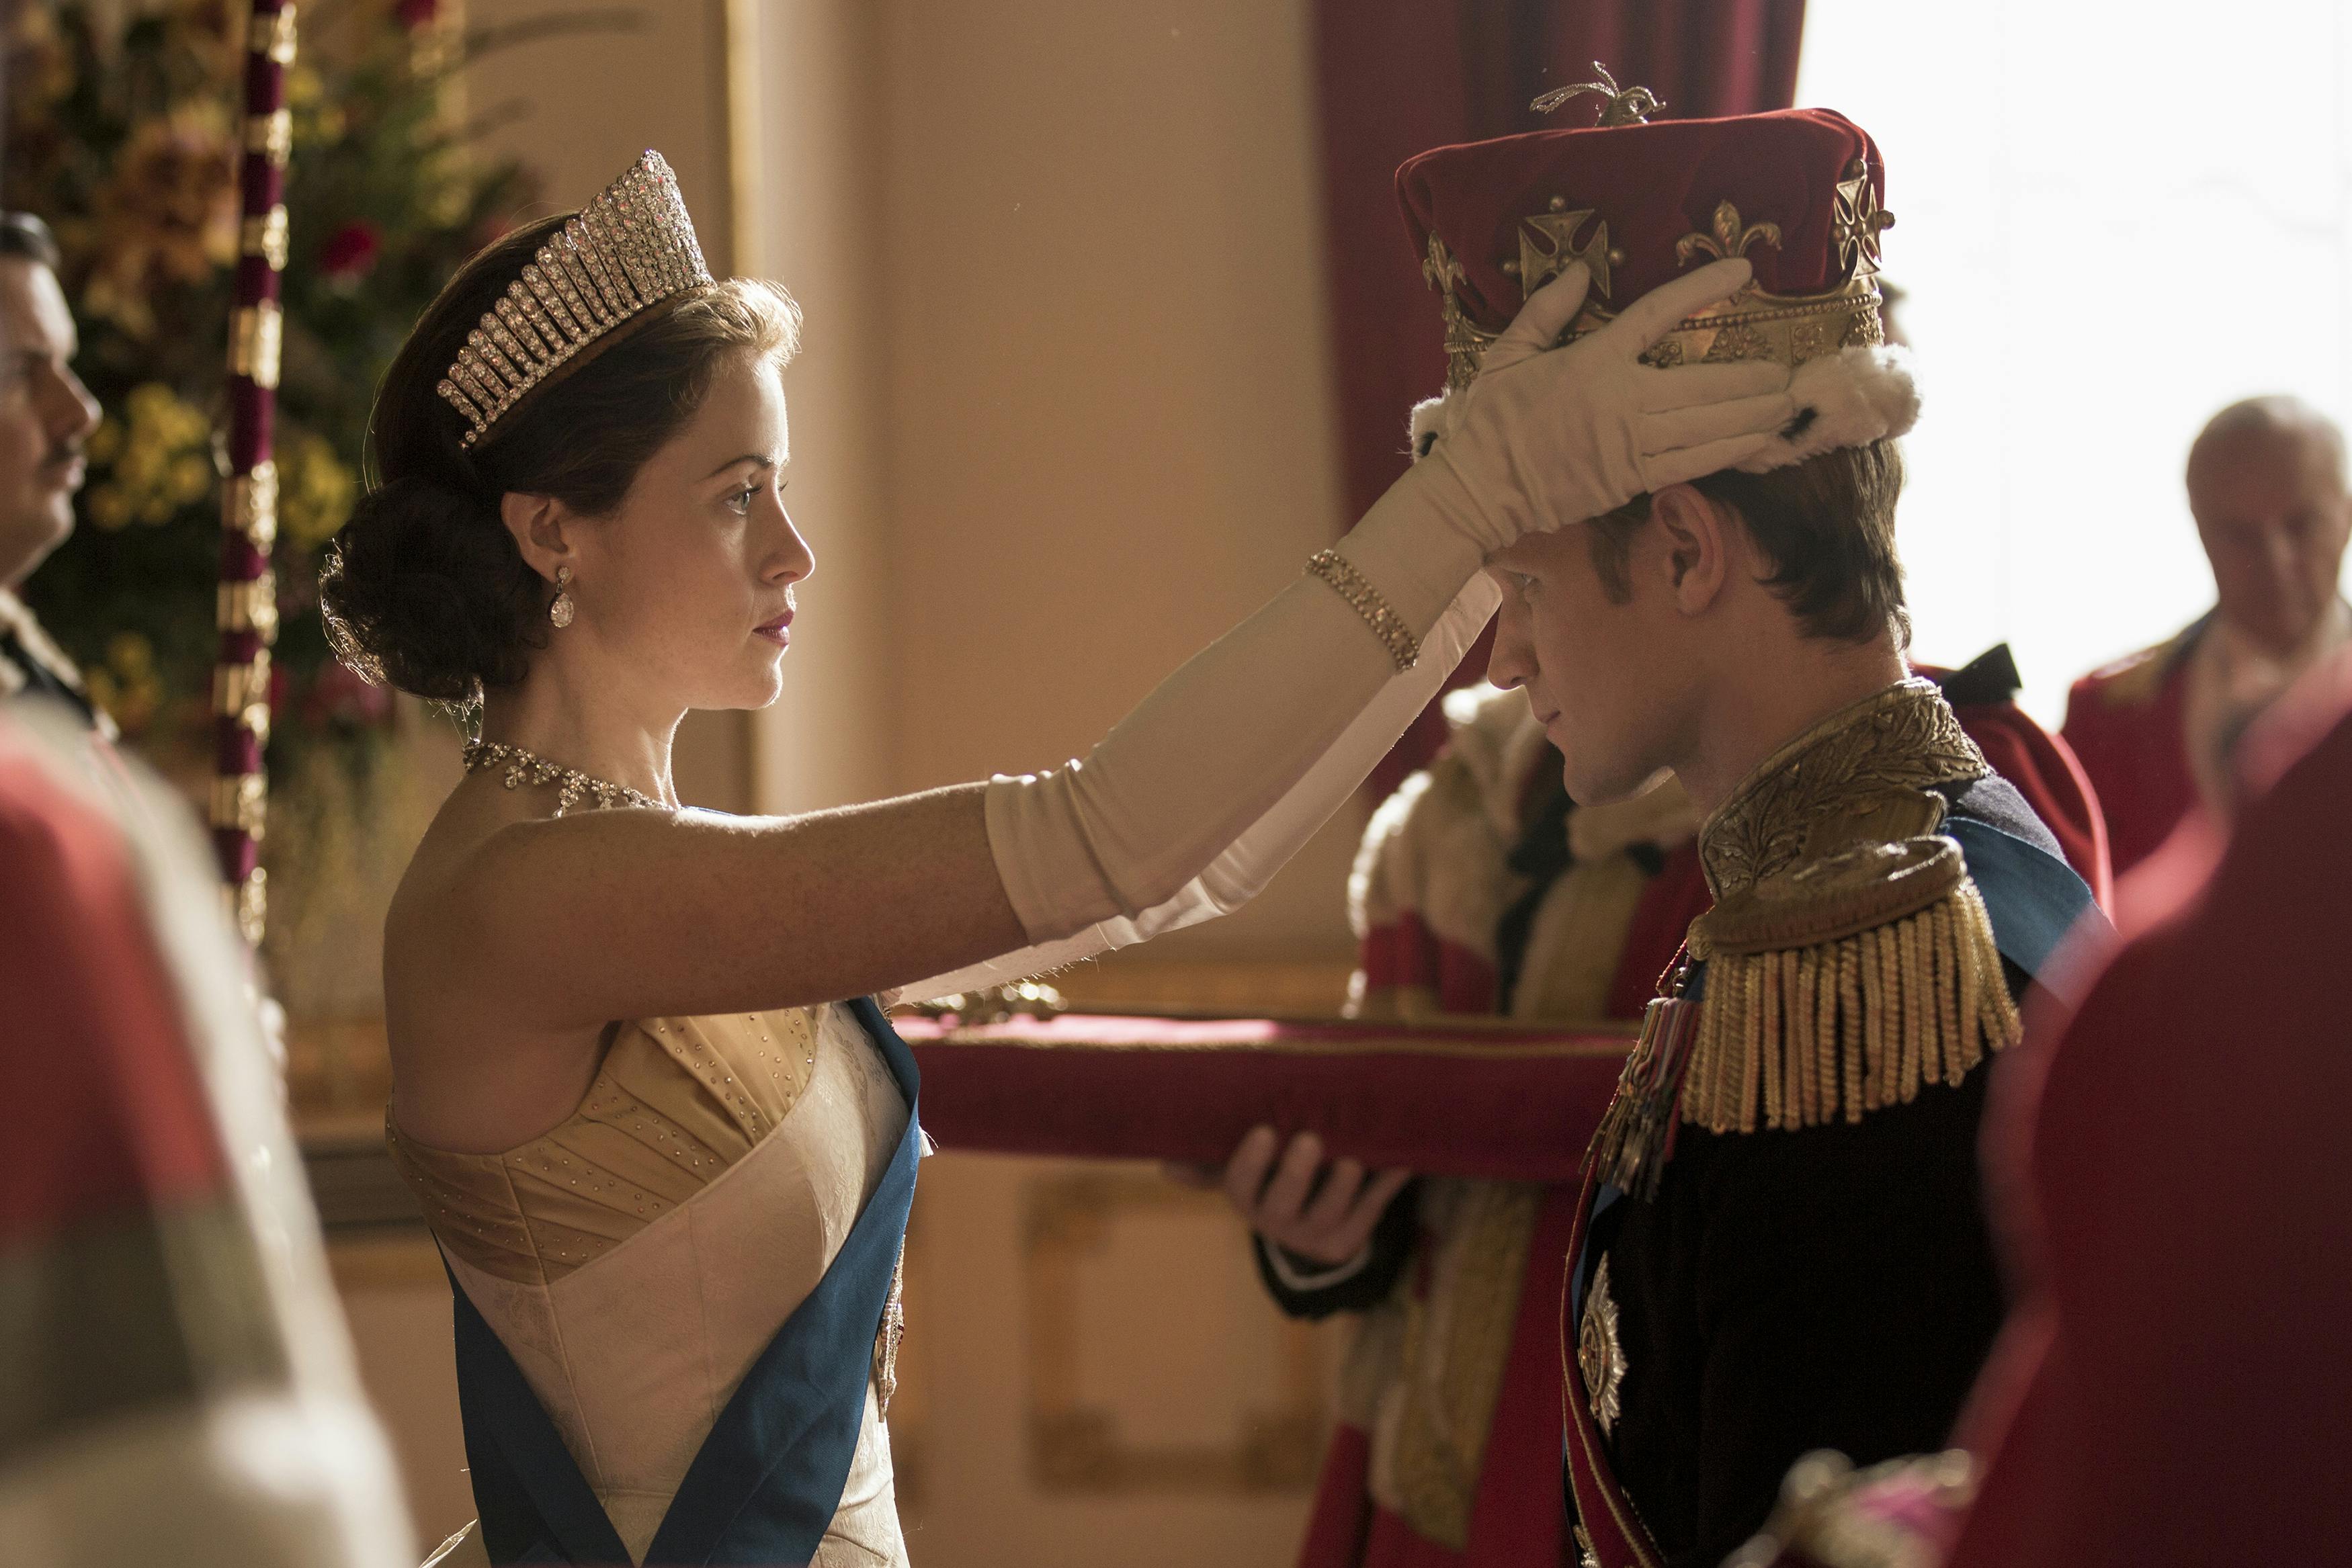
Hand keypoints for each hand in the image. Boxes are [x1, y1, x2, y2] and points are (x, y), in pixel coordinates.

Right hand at [1168, 1125, 1412, 1266]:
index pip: (1239, 1185)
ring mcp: (1314, 1236)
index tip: (1265, 1132)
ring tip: (1353, 1160)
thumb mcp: (1242, 1170)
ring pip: (1328, 1217)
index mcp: (1247, 1199)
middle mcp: (1276, 1224)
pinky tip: (1401, 1164)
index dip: (1251, 1163)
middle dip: (1296, 1175)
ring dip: (1342, 1189)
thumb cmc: (1272, 1176)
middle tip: (1311, 1141)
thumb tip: (1165, 1165)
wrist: (1309, 1224)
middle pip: (1282, 1206)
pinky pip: (1369, 1216)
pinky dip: (1386, 1190)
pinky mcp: (1347, 1243)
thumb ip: (1210, 1164)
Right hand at [1412, 256, 1794, 549]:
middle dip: (1753, 378)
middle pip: (1705, 382)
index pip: (1658, 314)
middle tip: (1788, 371)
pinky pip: (1694, 463)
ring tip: (1785, 406)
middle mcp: (1622, 401)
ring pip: (1709, 426)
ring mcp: (1631, 445)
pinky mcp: (1633, 481)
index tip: (1743, 272)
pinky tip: (1758, 442)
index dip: (1703, 289)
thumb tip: (1584, 269)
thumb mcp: (1508, 353)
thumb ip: (1547, 309)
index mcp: (1594, 361)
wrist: (1480, 490)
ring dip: (1754, 415)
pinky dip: (1731, 451)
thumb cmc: (1491, 420)